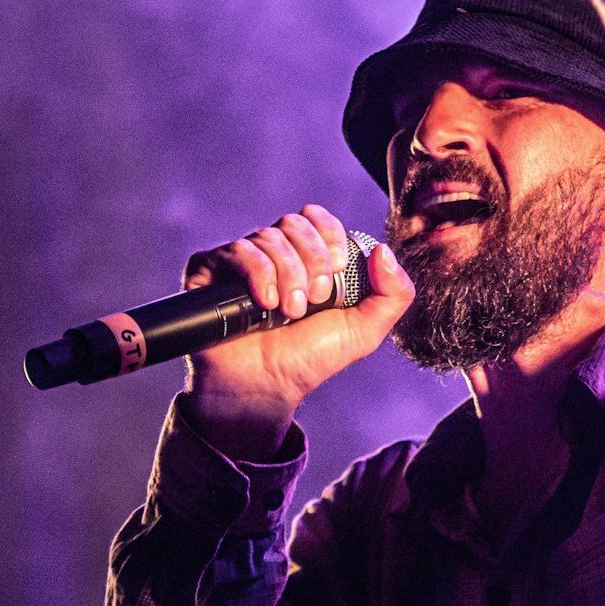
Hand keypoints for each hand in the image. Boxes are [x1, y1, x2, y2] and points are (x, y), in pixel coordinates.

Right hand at [181, 205, 412, 458]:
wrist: (264, 386)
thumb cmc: (308, 360)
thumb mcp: (364, 331)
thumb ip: (393, 294)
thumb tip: (383, 249)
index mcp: (306, 259)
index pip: (317, 219)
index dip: (330, 236)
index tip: (339, 268)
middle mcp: (272, 254)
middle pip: (294, 224)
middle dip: (312, 261)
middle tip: (313, 301)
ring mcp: (240, 261)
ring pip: (268, 238)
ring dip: (288, 276)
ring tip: (288, 313)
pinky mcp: (210, 270)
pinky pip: (236, 250)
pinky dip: (258, 274)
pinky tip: (265, 304)